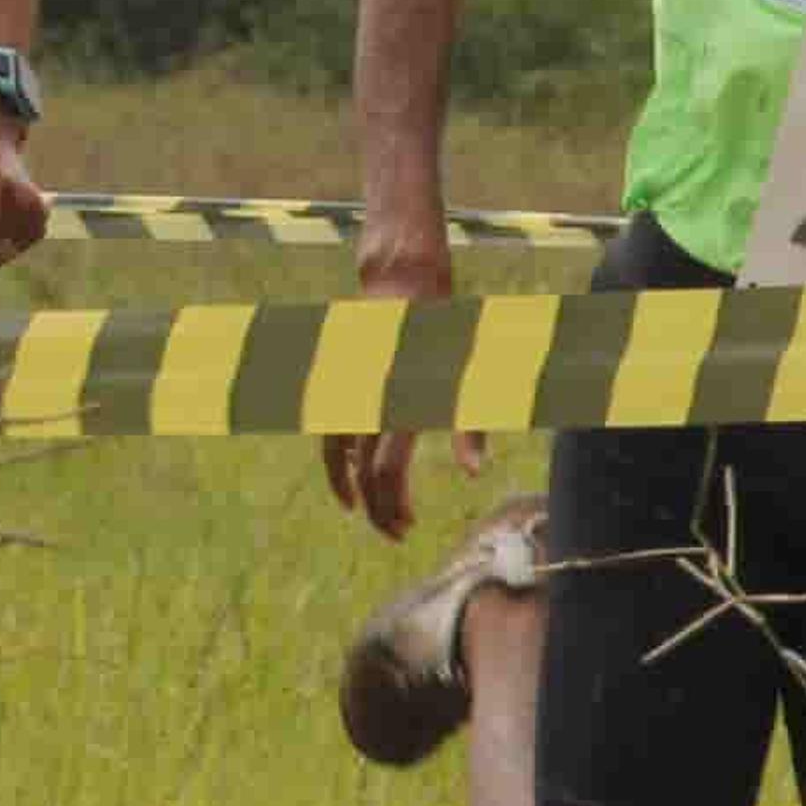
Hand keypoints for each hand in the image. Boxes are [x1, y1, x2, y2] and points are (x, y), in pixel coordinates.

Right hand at [321, 219, 480, 540]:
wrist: (403, 274)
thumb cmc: (445, 324)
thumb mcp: (466, 372)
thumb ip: (469, 426)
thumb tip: (473, 473)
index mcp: (402, 400)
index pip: (386, 470)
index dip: (393, 504)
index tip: (407, 525)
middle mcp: (369, 399)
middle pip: (362, 471)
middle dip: (377, 506)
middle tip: (398, 531)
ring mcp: (350, 389)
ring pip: (337, 453)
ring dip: (351, 486)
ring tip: (365, 510)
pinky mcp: (342, 380)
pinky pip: (332, 428)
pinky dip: (338, 455)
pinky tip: (353, 471)